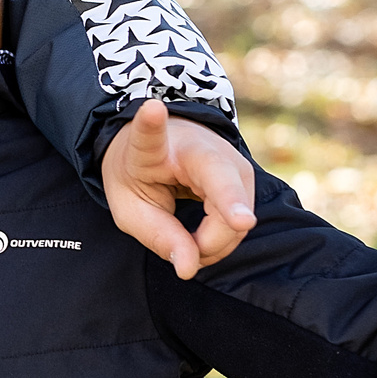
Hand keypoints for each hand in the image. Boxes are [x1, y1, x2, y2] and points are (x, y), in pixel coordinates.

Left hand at [102, 100, 258, 280]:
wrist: (160, 148)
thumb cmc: (140, 176)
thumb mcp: (131, 209)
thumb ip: (158, 236)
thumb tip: (190, 268)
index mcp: (153, 147)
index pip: (150, 135)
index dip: (150, 123)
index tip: (152, 108)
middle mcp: (199, 146)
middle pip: (221, 187)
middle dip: (224, 224)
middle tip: (192, 254)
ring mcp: (229, 160)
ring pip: (237, 213)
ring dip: (214, 243)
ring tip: (187, 243)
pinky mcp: (244, 176)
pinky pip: (241, 220)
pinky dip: (221, 240)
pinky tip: (203, 239)